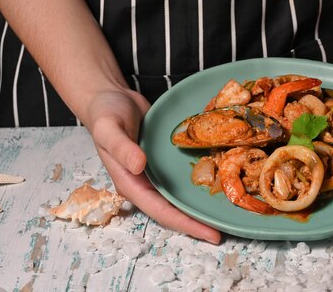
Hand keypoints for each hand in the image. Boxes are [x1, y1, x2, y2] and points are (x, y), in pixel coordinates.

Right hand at [86, 89, 221, 243]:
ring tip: (226, 213)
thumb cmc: (105, 113)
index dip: (186, 224)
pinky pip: (181, 178)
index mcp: (130, 183)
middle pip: (173, 210)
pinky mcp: (162, 162)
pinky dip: (197, 183)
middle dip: (197, 223)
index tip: (210, 233)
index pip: (161, 211)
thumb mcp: (108, 127)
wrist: (108, 98)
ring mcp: (153, 174)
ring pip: (179, 196)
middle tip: (226, 231)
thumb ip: (121, 147)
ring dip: (199, 207)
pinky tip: (216, 183)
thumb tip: (139, 166)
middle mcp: (143, 183)